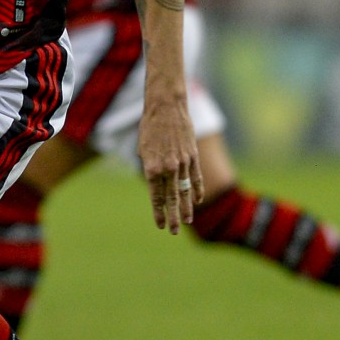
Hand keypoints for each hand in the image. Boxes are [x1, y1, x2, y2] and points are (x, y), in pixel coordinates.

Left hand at [137, 96, 202, 233]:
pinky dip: (197, 190)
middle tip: (174, 231)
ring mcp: (183, 163)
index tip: (160, 225)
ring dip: (186, 208)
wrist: (166, 108)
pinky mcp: (193, 156)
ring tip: (187, 221)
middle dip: (173, 216)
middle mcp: (168, 168)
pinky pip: (196, 178)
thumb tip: (156, 183)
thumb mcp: (142, 150)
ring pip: (186, 191)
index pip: (156, 197)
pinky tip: (197, 201)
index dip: (159, 212)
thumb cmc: (149, 128)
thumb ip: (149, 168)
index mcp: (152, 168)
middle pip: (172, 198)